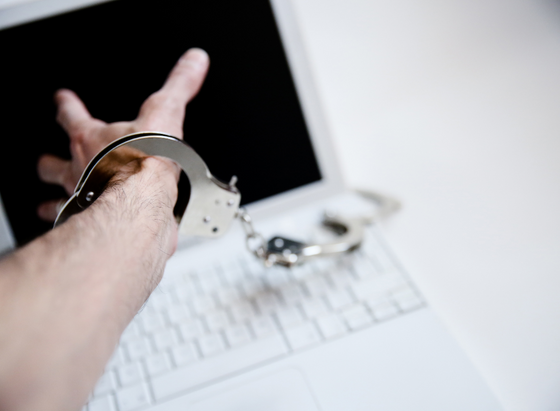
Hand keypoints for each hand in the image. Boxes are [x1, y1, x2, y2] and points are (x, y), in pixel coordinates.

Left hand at [36, 48, 209, 220]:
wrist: (142, 203)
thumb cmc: (145, 162)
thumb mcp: (164, 113)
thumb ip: (178, 85)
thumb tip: (194, 61)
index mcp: (92, 139)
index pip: (72, 115)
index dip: (67, 105)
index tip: (62, 99)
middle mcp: (80, 167)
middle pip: (54, 164)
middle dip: (49, 163)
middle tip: (45, 164)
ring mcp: (82, 196)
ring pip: (59, 198)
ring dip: (54, 200)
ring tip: (48, 205)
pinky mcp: (93, 220)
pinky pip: (78, 223)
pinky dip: (76, 224)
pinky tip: (79, 226)